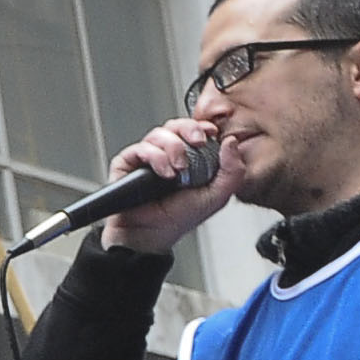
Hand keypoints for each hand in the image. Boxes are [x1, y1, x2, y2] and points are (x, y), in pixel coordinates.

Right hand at [99, 121, 233, 255]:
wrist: (151, 234)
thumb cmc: (178, 218)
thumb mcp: (217, 196)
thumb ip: (233, 171)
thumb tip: (231, 143)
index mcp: (190, 158)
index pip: (195, 131)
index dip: (202, 126)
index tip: (211, 132)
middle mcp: (168, 154)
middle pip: (176, 125)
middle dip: (189, 129)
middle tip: (198, 142)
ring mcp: (147, 157)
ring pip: (159, 134)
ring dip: (172, 147)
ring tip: (178, 170)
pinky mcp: (127, 163)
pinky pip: (140, 148)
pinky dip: (155, 157)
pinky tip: (164, 172)